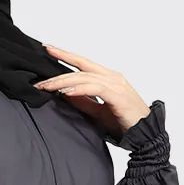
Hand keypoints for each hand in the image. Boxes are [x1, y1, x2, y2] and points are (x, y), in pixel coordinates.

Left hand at [33, 45, 150, 139]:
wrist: (145, 135)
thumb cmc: (124, 122)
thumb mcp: (97, 111)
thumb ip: (83, 101)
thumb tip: (63, 94)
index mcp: (108, 78)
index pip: (83, 63)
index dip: (65, 55)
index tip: (48, 49)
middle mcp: (112, 77)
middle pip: (80, 69)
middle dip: (57, 74)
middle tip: (39, 80)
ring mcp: (116, 85)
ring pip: (84, 77)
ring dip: (63, 82)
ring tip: (46, 87)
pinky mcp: (118, 96)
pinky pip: (95, 88)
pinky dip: (78, 89)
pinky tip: (65, 91)